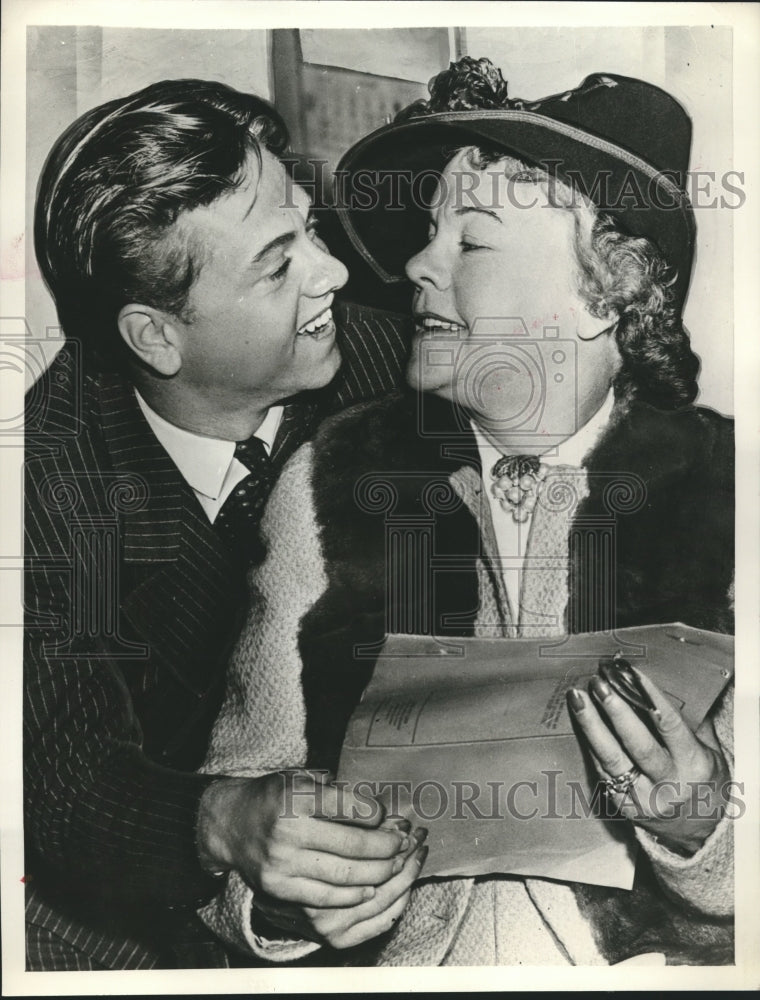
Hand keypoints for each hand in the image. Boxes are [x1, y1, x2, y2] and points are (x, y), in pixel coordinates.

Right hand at [197, 769, 409, 906]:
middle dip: (388, 846)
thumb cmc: (274, 796)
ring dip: (379, 873)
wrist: (230, 824)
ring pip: (346, 876)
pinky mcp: (279, 889)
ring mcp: (282, 864)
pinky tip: (370, 888)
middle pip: (354, 846)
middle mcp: (287, 831)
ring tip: (396, 865)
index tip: (388, 816)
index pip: (350, 807)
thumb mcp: (302, 777)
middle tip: (405, 842)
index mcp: (295, 796)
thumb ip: (338, 792)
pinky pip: (327, 897)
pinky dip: (354, 895)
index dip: (377, 814)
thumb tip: (383, 812)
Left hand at [567, 669, 729, 854]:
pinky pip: (602, 773)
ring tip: (577, 698)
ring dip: (591, 726)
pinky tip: (579, 725)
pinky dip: (590, 747)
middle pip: (637, 744)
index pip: (669, 725)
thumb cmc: (701, 779)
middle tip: (598, 683)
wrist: (698, 831)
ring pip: (611, 760)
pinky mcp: (623, 807)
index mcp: (693, 764)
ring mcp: (643, 798)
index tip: (630, 673)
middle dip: (615, 711)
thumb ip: (684, 723)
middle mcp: (668, 784)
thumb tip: (655, 685)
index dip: (648, 697)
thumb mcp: (707, 752)